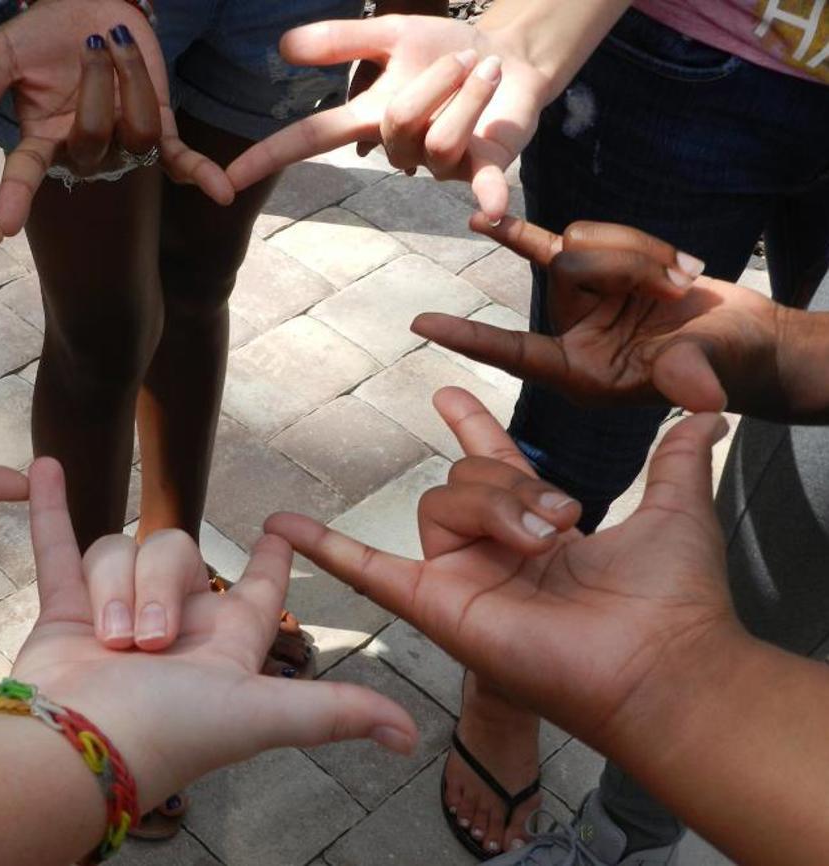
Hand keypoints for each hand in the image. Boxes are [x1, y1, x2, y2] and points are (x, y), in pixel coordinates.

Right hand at [0, 1, 233, 234]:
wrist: (90, 4)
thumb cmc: (42, 33)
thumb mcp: (3, 56)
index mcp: (42, 138)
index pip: (25, 173)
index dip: (14, 196)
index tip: (2, 225)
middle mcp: (83, 148)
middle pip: (93, 141)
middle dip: (97, 91)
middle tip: (94, 42)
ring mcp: (124, 140)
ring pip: (136, 136)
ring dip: (134, 83)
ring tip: (116, 37)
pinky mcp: (160, 128)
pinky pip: (180, 160)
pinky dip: (202, 175)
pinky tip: (224, 194)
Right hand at [9, 458, 417, 809]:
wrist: (75, 747)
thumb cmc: (167, 734)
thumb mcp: (259, 715)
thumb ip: (331, 713)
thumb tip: (411, 735)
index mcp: (222, 647)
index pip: (259, 592)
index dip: (276, 562)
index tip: (284, 527)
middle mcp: (172, 628)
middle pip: (177, 553)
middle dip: (159, 586)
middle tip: (148, 640)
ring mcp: (112, 615)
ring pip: (122, 549)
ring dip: (113, 587)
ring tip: (105, 639)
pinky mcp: (61, 611)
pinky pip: (58, 546)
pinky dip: (51, 510)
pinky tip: (45, 469)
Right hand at [226, 15, 548, 220]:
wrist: (511, 57)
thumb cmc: (444, 49)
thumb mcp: (391, 33)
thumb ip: (341, 40)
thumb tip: (283, 46)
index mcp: (367, 119)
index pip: (308, 140)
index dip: (266, 158)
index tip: (226, 182)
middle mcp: (397, 149)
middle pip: (399, 123)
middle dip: (436, 80)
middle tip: (464, 58)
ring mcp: (439, 164)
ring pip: (440, 140)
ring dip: (471, 92)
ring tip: (487, 72)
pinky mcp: (484, 169)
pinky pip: (481, 185)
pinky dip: (489, 198)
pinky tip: (492, 213)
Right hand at [268, 387, 740, 761]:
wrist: (659, 660)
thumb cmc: (674, 600)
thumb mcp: (677, 510)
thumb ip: (679, 460)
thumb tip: (707, 415)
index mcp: (536, 528)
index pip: (491, 464)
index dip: (471, 424)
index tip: (449, 393)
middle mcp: (492, 553)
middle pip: (464, 479)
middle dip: (513, 486)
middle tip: (564, 523)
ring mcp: (460, 579)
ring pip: (440, 503)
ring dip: (493, 509)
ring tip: (540, 543)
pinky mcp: (437, 605)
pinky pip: (368, 570)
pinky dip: (323, 548)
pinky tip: (281, 526)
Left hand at [412, 216, 778, 413]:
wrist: (751, 341)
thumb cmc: (728, 367)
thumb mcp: (707, 371)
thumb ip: (688, 376)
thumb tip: (699, 396)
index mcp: (579, 373)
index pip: (513, 352)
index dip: (469, 338)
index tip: (420, 325)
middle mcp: (573, 335)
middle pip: (564, 267)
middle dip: (625, 264)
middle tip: (678, 287)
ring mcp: (585, 300)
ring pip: (581, 241)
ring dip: (639, 251)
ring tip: (682, 280)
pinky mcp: (603, 270)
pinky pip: (580, 236)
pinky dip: (592, 239)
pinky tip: (571, 244)